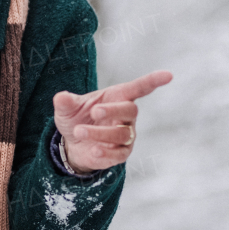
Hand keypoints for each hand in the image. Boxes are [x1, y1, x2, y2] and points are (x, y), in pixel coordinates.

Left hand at [53, 70, 172, 173]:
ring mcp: (125, 135)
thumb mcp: (67, 109)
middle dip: (114, 110)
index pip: (139, 88)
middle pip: (130, 110)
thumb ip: (66, 103)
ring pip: (121, 134)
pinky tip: (93, 150)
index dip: (153, 81)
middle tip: (94, 112)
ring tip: (79, 132)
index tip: (168, 75)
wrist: (72, 143)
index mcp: (117, 97)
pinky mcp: (120, 153)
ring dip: (100, 133)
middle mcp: (125, 116)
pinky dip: (105, 153)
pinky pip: (118, 154)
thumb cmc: (76, 118)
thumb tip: (60, 98)